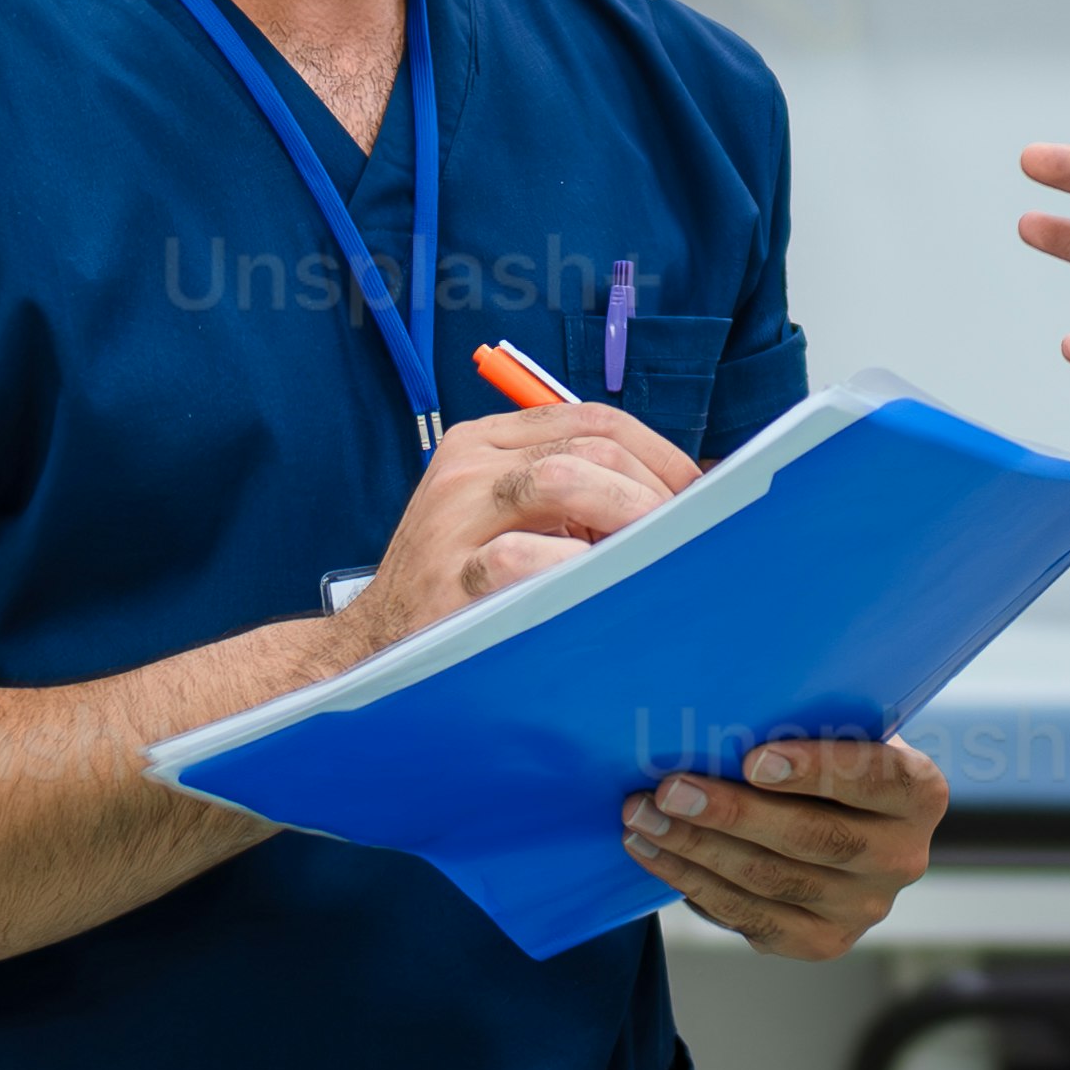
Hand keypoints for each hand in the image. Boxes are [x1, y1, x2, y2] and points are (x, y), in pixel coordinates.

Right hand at [339, 397, 684, 661]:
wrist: (373, 651)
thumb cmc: (457, 587)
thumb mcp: (504, 519)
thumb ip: (572, 494)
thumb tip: (676, 498)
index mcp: (483, 443)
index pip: (589, 418)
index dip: (658, 452)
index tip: (696, 493)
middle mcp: (465, 468)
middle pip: (587, 445)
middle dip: (653, 488)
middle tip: (688, 534)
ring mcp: (452, 520)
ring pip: (561, 479)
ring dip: (625, 515)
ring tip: (652, 555)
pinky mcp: (447, 578)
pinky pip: (527, 557)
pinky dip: (576, 569)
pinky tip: (594, 589)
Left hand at [627, 729, 948, 962]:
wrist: (844, 821)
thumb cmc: (828, 755)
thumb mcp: (840, 728)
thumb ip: (808, 721)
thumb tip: (722, 712)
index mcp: (920, 792)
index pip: (875, 779)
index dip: (815, 771)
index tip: (751, 759)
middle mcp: (903, 857)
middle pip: (814, 839)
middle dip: (732, 814)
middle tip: (669, 790)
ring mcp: (864, 908)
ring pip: (772, 881)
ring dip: (696, 848)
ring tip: (641, 818)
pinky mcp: (822, 942)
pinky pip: (749, 917)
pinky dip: (693, 883)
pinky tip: (654, 852)